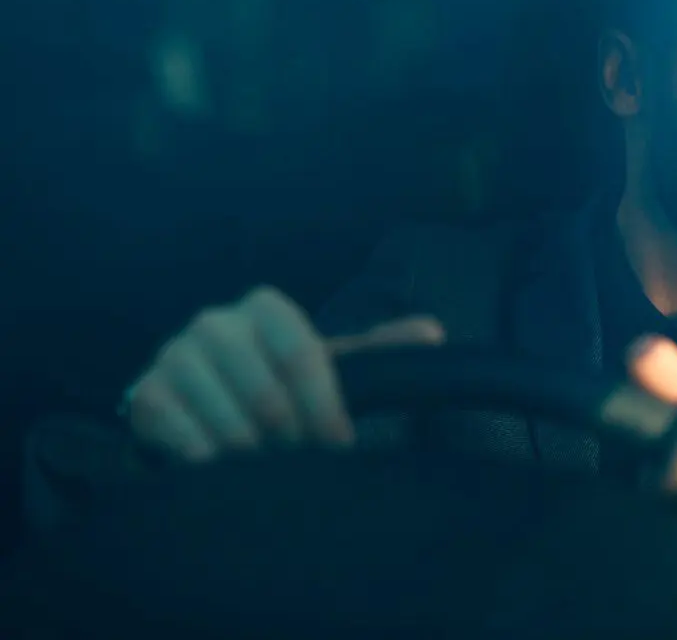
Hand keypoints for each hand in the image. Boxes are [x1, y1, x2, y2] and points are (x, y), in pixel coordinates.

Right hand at [125, 286, 444, 461]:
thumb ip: (379, 352)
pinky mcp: (145, 393)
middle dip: (289, 438)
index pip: (303, 352)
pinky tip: (221, 466)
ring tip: (262, 462)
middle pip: (265, 395)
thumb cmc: (279, 382)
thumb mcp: (331, 363)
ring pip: (227, 422)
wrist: (201, 404)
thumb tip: (433, 333)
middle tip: (297, 456)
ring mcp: (175, 355)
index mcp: (266, 307)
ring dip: (252, 455)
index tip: (339, 442)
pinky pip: (184, 438)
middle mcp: (215, 322)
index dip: (325, 403)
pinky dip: (210, 461)